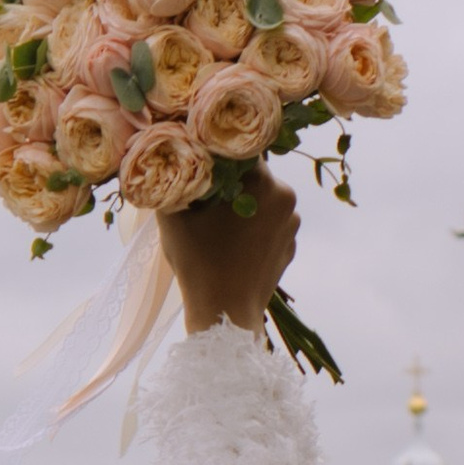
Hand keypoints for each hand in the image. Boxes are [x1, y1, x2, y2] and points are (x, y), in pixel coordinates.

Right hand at [159, 164, 298, 336]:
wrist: (226, 316)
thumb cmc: (199, 263)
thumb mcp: (173, 217)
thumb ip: (174, 180)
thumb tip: (171, 157)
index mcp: (263, 181)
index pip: (240, 148)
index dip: (217, 151)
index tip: (200, 161)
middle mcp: (286, 196)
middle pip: (253, 175)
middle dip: (230, 182)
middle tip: (204, 197)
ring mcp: (293, 225)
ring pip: (263, 200)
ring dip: (243, 205)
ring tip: (217, 226)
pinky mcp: (291, 247)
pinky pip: (270, 226)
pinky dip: (253, 229)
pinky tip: (232, 245)